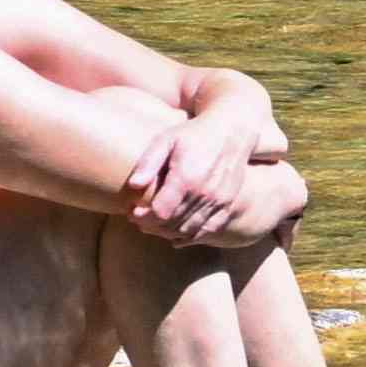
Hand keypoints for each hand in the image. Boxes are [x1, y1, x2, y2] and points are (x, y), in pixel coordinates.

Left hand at [126, 100, 277, 245]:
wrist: (233, 130)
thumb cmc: (194, 134)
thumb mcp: (166, 140)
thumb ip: (148, 162)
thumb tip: (134, 185)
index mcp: (187, 179)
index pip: (160, 213)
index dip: (143, 217)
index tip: (132, 212)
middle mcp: (205, 193)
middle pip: (173, 224)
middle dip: (152, 225)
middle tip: (139, 219)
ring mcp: (220, 200)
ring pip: (190, 229)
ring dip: (169, 232)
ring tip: (155, 225)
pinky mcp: (229, 203)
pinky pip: (209, 229)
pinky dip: (191, 236)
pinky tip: (177, 237)